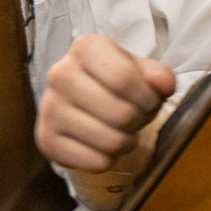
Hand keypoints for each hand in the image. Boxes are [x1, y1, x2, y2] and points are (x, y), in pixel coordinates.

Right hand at [37, 35, 174, 185]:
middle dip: (139, 121)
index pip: (123, 78)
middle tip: (137, 118)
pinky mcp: (46, 140)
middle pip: (119, 113)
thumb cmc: (114, 82)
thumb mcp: (140, 70)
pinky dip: (109, 159)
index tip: (151, 101)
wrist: (81, 102)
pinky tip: (103, 145)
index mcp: (85, 48)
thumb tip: (163, 84)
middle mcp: (60, 74)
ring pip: (109, 141)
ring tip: (122, 131)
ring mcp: (49, 109)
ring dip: (126, 142)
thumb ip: (158, 74)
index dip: (148, 97)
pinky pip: (95, 162)